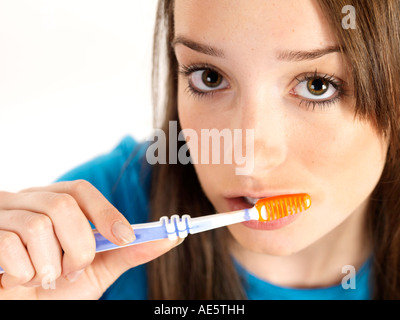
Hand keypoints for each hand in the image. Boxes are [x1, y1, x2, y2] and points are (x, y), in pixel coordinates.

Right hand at [0, 180, 179, 298]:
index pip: (80, 191)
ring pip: (38, 226)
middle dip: (78, 246)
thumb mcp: (97, 271)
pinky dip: (22, 272)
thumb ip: (129, 252)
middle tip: (72, 271)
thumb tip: (172, 237)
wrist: (23, 311)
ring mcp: (2, 215)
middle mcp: (26, 202)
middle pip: (63, 205)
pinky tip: (18, 281)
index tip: (125, 238)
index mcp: (53, 203)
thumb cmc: (56, 291)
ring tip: (44, 279)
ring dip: (49, 265)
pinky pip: (8, 244)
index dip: (106, 212)